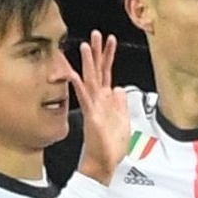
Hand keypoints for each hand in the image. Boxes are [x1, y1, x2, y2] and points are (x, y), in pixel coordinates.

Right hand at [73, 30, 131, 184]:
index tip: (110, 40)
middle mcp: (98, 101)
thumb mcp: (123, 121)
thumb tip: (119, 88)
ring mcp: (94, 107)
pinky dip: (79, 86)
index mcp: (106, 101)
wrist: (103, 164)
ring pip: (90, 80)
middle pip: (97, 71)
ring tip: (86, 45)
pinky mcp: (92, 116)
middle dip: (97, 52)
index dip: (109, 56)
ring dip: (87, 63)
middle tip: (96, 34)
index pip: (107, 73)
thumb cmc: (110, 147)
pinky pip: (85, 99)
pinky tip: (74, 75)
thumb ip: (120, 104)